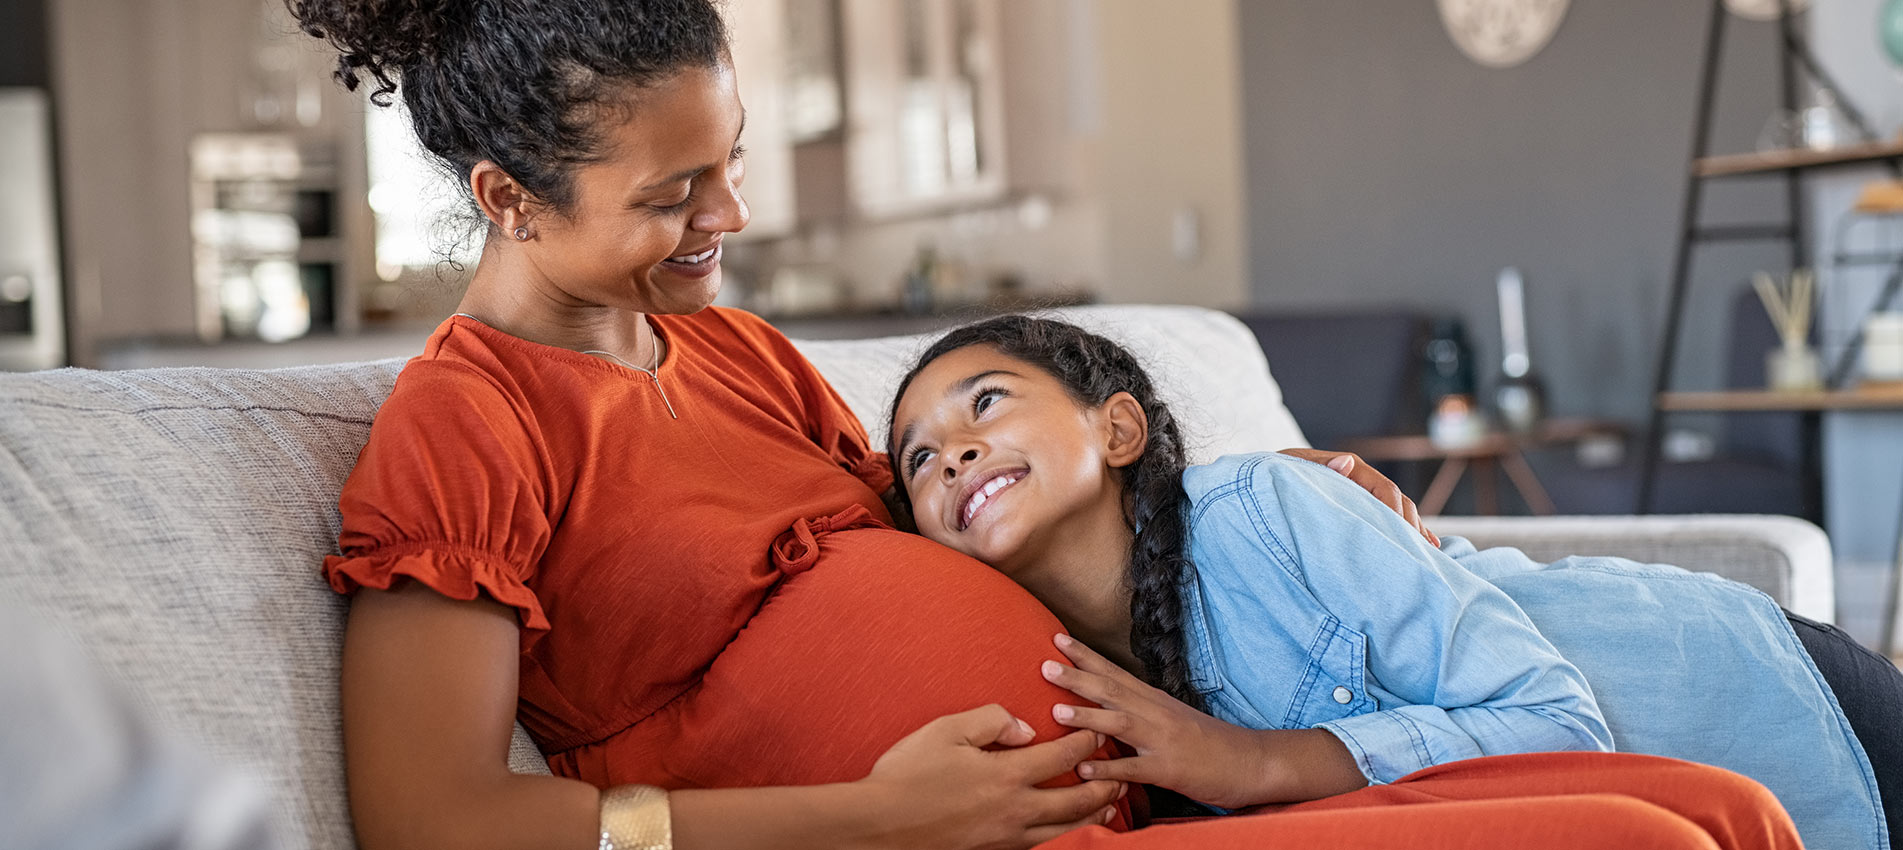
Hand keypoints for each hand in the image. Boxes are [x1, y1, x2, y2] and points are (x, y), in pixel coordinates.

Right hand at [857, 704, 1124, 849]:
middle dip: (1105, 784)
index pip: (1063, 755)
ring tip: (1109, 804)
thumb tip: (1024, 728)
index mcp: (1007, 774)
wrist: (880, 827)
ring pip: (1066, 827)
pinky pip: (1043, 844)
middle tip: (1121, 773)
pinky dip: (1065, 834)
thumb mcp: (945, 730)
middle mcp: (1016, 809)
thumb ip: (991, 721)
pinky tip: (1066, 828)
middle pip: (1077, 798)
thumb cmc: (908, 775)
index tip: (1096, 731)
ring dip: (1093, 814)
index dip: (1085, 741)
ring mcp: (1008, 835)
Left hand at [1040, 635, 1276, 808]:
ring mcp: (1163, 741)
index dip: (1085, 656)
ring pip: (1121, 723)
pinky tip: (1086, 770)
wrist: (1251, 762)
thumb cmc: (1208, 743)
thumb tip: (1106, 706)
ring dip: (1088, 716)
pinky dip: (1109, 769)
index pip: (1115, 672)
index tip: (1056, 638)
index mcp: (1154, 701)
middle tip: (1043, 665)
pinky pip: (1135, 769)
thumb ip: (1140, 711)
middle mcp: (1156, 714)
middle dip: (1077, 676)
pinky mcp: (1170, 769)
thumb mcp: (1171, 719)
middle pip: (1112, 689)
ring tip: (1056, 710)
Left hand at [1279, 448, 1438, 546]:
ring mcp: (1359, 493)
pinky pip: (1385, 519)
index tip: (1403, 536)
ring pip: (1395, 511)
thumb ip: (1318, 468)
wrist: (1260, 481)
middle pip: (1396, 501)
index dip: (1396, 512)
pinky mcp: (1356, 507)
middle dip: (1411, 525)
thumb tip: (1347, 463)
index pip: (1383, 489)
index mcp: (1348, 468)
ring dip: (1412, 530)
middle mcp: (1359, 479)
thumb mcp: (1290, 469)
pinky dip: (1403, 532)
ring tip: (1430, 552)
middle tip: (1421, 552)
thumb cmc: (1271, 476)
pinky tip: (1423, 546)